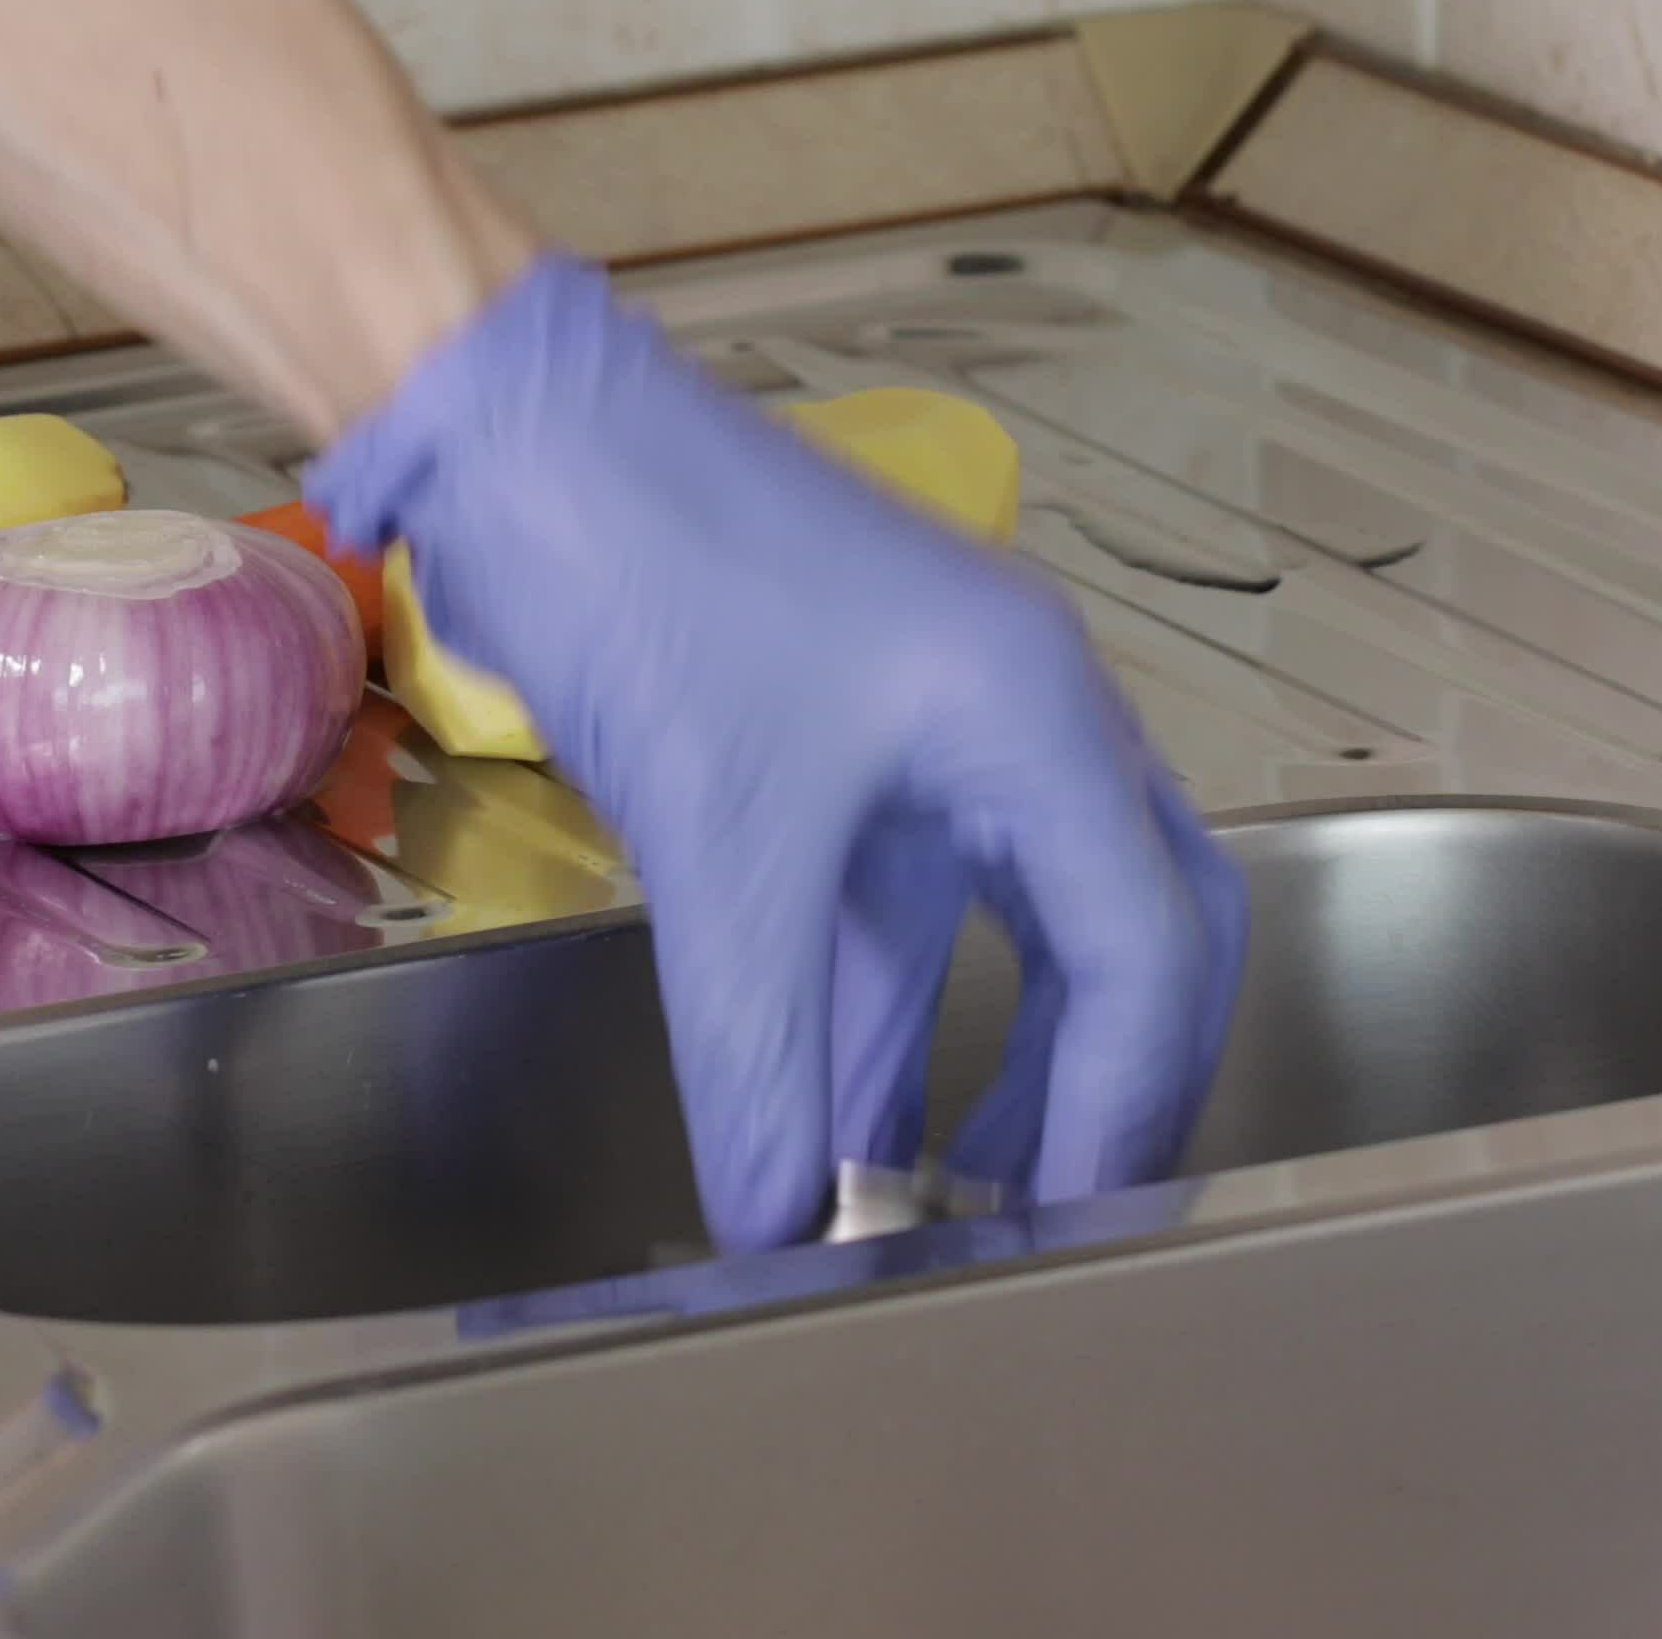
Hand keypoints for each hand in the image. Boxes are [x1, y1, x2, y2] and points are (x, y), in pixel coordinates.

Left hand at [310, 258, 1243, 1250]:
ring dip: (979, 1058)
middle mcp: (1021, 711)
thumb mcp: (715, 839)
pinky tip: (842, 1108)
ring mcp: (935, 717)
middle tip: (1053, 1220)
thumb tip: (777, 1216)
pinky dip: (884, 1007)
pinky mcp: (842, 729)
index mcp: (1039, 716)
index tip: (1078, 1227)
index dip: (1125, 1105)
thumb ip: (759, 1048)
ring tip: (939, 1201)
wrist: (514, 433)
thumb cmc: (642, 565)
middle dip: (1100, 1083)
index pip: (1147, 949)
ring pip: (1007, 923)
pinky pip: (901, 896)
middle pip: (1128, 932)